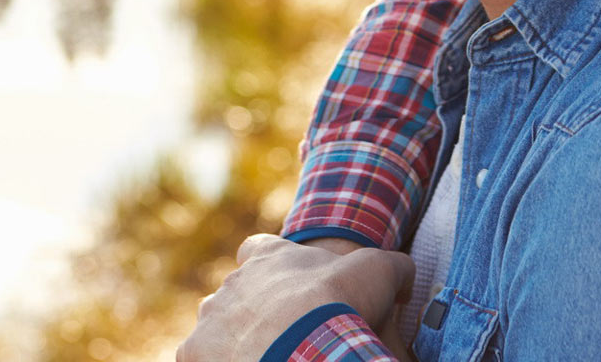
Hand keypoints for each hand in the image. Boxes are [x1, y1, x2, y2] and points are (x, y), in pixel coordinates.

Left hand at [177, 234, 414, 361]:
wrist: (304, 346)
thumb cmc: (340, 303)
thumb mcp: (379, 271)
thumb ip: (393, 267)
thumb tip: (406, 279)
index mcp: (268, 258)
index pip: (258, 249)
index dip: (271, 265)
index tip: (289, 287)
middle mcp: (232, 284)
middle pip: (237, 294)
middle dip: (256, 313)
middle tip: (286, 337)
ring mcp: (210, 319)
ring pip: (216, 327)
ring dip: (235, 340)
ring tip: (268, 357)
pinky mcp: (194, 354)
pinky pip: (201, 358)